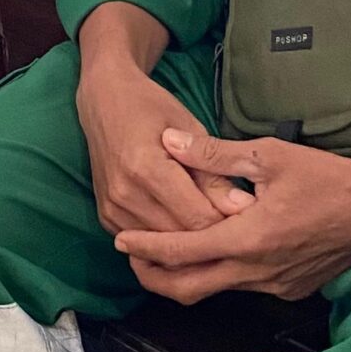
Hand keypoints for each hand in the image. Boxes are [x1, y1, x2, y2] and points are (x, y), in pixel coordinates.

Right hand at [75, 62, 227, 241]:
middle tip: (235, 224)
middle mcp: (124, 193)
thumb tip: (242, 208)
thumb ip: (214, 173)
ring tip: (212, 224)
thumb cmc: (152, 108)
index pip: (198, 217)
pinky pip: (146, 243)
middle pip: (181, 236)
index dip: (227, 221)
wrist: (104, 103)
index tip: (246, 215)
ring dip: (190, 241)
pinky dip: (167, 239)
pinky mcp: (107, 218)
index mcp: (146, 167)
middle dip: (212, 235)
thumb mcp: (192, 129)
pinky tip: (183, 224)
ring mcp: (111, 208)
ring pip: (164, 247)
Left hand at [114, 130, 350, 303]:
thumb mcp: (271, 154)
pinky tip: (217, 251)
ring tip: (166, 253)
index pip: (181, 252)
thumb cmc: (329, 177)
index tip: (121, 240)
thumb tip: (169, 143)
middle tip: (132, 259)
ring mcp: (275, 285)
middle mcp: (257, 272)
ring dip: (187, 276)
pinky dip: (220, 274)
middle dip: (154, 276)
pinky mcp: (291, 289)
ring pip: (216, 290)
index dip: (145, 248)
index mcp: (247, 239)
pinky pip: (244, 287)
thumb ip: (216, 153)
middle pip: (188, 288)